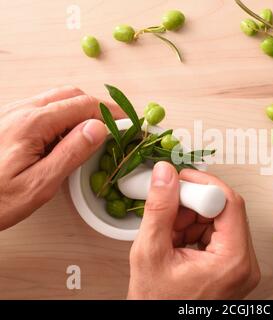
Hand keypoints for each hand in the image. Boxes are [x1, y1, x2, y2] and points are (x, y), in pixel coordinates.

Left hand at [0, 86, 120, 229]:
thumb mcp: (39, 184)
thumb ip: (71, 153)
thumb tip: (99, 128)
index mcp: (32, 124)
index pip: (83, 105)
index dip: (111, 113)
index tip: (128, 124)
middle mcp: (21, 110)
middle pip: (71, 94)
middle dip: (98, 107)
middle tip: (116, 126)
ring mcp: (12, 112)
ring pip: (57, 97)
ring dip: (81, 109)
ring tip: (95, 132)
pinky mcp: (7, 120)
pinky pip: (43, 106)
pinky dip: (64, 114)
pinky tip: (67, 135)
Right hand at [128, 162, 259, 299]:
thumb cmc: (158, 304)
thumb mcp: (150, 253)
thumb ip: (159, 209)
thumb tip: (165, 175)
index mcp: (233, 261)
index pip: (229, 203)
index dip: (203, 185)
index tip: (180, 181)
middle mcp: (244, 263)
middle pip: (226, 210)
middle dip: (193, 205)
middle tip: (167, 211)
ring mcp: (240, 266)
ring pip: (219, 220)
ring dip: (191, 218)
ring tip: (169, 236)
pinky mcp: (232, 266)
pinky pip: (217, 234)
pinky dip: (194, 230)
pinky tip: (176, 243)